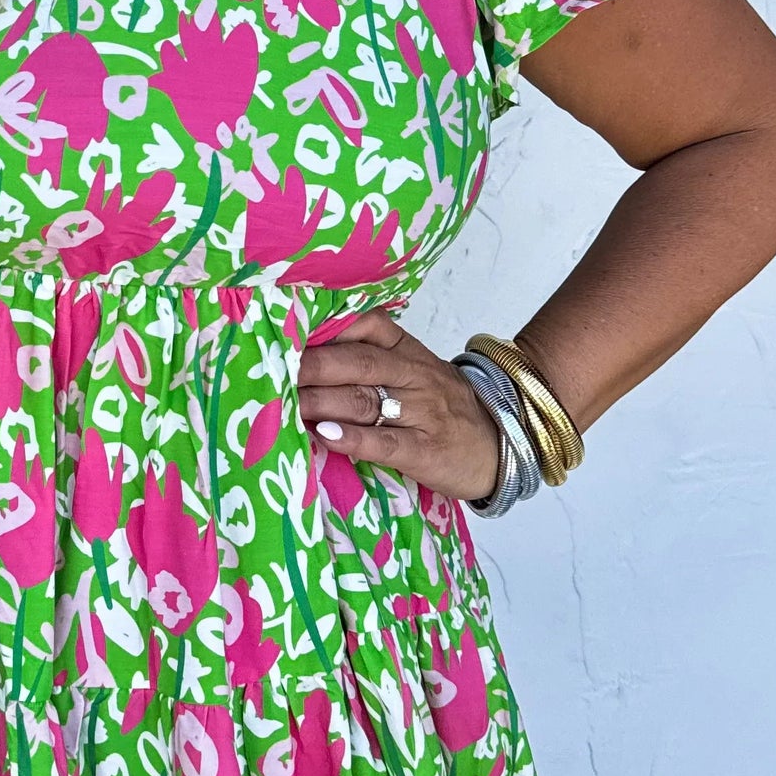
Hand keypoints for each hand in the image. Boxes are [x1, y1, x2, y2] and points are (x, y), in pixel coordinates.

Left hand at [295, 308, 502, 503]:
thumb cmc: (445, 407)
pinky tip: (325, 435)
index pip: (365, 326)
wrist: (506, 443)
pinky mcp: (427, 450)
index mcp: (406, 350)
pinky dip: (354, 437)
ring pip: (365, 398)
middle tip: (269, 368)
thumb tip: (303, 352)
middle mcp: (413, 375)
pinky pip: (387, 441)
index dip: (324, 327)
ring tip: (283, 401)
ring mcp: (422, 412)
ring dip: (319, 399)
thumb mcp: (414, 370)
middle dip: (310, 364)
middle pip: (356, 362)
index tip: (284, 329)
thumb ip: (368, 358)